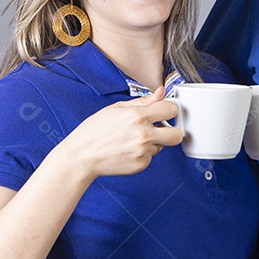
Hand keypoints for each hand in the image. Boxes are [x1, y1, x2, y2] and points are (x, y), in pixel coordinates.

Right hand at [56, 89, 181, 179]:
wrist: (81, 156)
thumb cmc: (94, 131)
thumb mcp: (116, 109)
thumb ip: (143, 101)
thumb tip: (160, 92)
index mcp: (138, 117)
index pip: (171, 109)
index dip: (169, 109)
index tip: (166, 111)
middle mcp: (143, 135)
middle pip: (177, 135)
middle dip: (173, 131)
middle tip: (163, 128)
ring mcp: (143, 152)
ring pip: (161, 146)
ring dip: (152, 142)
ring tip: (131, 139)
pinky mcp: (140, 165)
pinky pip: (150, 157)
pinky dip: (142, 154)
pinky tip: (127, 149)